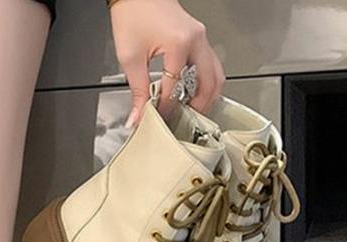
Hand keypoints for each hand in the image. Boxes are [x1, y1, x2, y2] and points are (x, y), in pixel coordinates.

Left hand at [109, 0, 224, 124]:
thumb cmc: (133, 14)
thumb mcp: (131, 58)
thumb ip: (137, 91)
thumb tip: (137, 117)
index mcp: (179, 44)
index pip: (175, 88)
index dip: (165, 108)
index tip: (155, 120)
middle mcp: (196, 39)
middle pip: (209, 83)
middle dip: (198, 107)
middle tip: (185, 122)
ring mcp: (201, 37)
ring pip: (215, 73)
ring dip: (207, 95)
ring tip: (191, 111)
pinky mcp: (198, 36)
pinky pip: (210, 63)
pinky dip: (205, 81)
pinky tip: (193, 93)